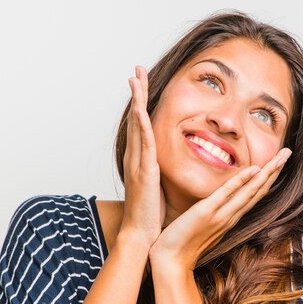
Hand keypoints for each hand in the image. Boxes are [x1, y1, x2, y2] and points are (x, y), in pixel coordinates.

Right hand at [119, 66, 165, 248]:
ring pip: (137, 125)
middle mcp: (137, 157)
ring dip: (136, 100)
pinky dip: (140, 125)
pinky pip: (143, 144)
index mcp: (142, 160)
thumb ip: (159, 170)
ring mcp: (138, 163)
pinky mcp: (144, 172)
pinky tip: (139, 109)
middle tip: (136, 69)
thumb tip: (168, 162)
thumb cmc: (151, 213)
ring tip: (135, 78)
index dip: (143, 103)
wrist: (142, 233)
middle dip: (137, 93)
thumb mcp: (158, 185)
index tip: (144, 83)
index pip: (142, 125)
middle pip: (136, 118)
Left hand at [148, 148, 291, 270]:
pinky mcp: (207, 213)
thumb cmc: (183, 242)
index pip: (255, 193)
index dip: (269, 177)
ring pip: (251, 191)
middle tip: (288, 151)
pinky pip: (227, 194)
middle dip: (275, 170)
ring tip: (281, 156)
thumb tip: (217, 199)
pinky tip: (254, 169)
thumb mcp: (203, 223)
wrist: (172, 261)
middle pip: (259, 190)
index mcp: (231, 216)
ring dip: (268, 172)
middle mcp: (231, 215)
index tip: (279, 161)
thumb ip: (214, 211)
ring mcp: (221, 215)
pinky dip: (242, 181)